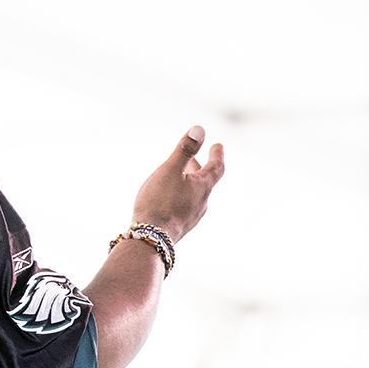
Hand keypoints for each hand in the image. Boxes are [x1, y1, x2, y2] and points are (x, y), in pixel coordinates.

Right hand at [130, 126, 224, 242]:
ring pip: (195, 195)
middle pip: (205, 181)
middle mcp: (202, 202)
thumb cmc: (159, 202)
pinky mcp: (181, 227)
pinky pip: (185, 207)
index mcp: (202, 187)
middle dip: (200, 168)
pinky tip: (168, 201)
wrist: (150, 238)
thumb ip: (184, 150)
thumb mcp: (170, 170)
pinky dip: (181, 197)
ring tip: (179, 179)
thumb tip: (200, 129)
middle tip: (196, 160)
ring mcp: (192, 216)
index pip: (216, 167)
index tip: (217, 146)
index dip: (217, 155)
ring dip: (189, 184)